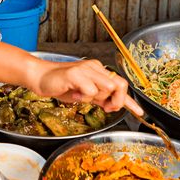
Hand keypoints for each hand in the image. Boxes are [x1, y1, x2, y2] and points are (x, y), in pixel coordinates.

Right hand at [29, 58, 143, 115]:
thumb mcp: (84, 93)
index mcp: (97, 70)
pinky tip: (74, 94)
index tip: (139, 112)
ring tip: (82, 97)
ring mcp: (85, 69)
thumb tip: (115, 105)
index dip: (129, 100)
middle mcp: (94, 67)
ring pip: (107, 87)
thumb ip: (100, 98)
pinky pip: (91, 91)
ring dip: (97, 98)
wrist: (40, 77)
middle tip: (105, 107)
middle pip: (119, 85)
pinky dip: (84, 98)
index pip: (119, 83)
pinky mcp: (75, 74)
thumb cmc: (61, 85)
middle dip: (116, 101)